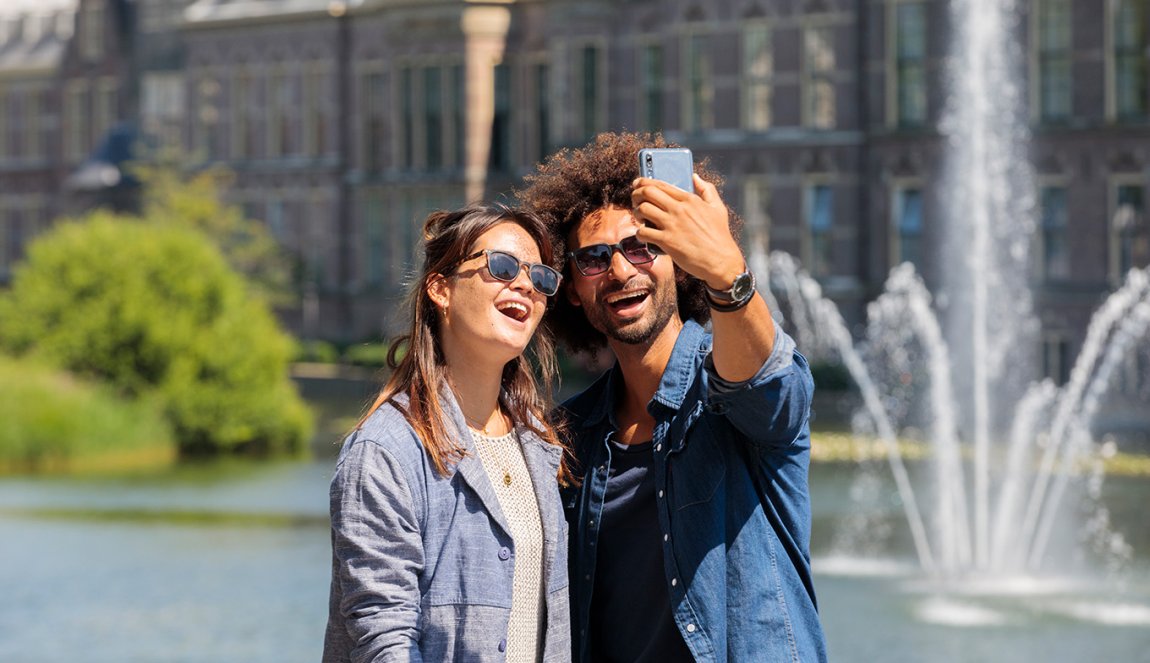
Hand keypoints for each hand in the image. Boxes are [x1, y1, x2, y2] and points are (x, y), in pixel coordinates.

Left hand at [631, 174, 744, 289]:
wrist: (721, 261)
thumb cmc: (720, 236)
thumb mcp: (718, 208)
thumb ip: (707, 190)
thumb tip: (695, 176)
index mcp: (689, 199)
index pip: (661, 184)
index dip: (644, 182)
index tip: (638, 185)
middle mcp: (679, 209)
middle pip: (647, 192)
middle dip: (636, 194)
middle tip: (635, 200)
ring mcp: (672, 225)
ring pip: (643, 209)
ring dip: (636, 212)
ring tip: (640, 218)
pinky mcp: (667, 241)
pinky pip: (643, 232)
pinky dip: (639, 233)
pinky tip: (643, 235)